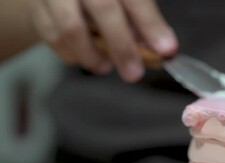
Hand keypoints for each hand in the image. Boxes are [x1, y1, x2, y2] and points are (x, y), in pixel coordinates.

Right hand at [29, 0, 177, 82]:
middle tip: (134, 74)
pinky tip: (83, 57)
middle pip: (103, 9)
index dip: (151, 24)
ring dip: (92, 56)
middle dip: (122, 47)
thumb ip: (142, 20)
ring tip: (104, 67)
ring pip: (71, 28)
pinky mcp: (37, 8)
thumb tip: (162, 48)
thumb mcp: (126, 0)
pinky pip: (52, 37)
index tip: (167, 49)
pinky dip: (71, 54)